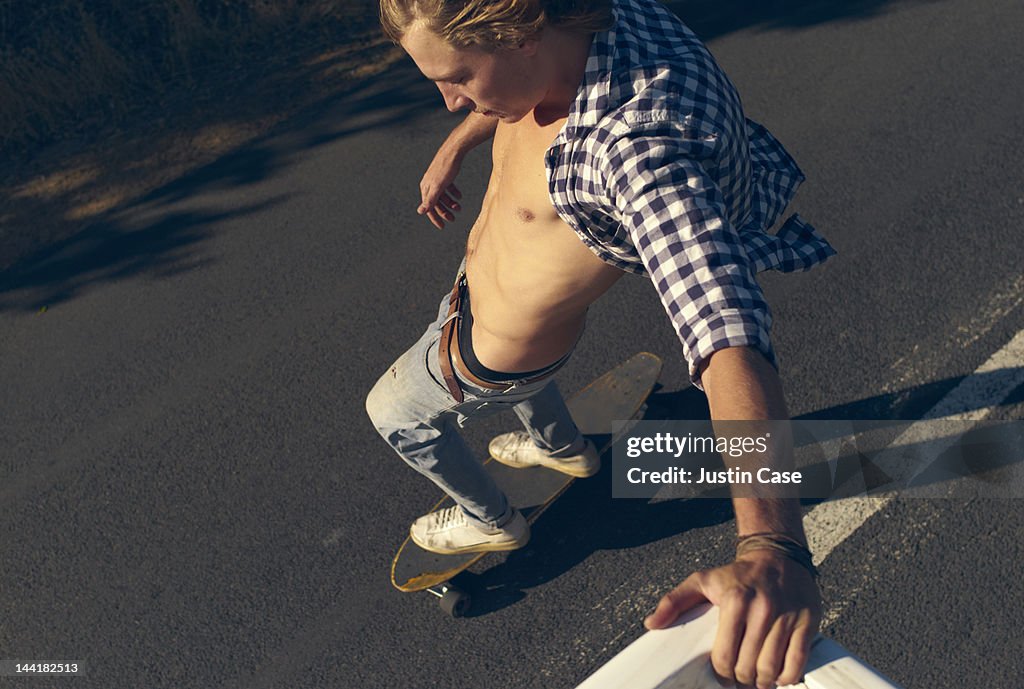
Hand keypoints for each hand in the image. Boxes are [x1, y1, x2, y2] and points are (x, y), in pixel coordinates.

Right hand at [418, 145, 463, 229]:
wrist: (454, 149)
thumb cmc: (446, 168)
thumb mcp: (438, 186)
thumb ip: (430, 200)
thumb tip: (420, 212)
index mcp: (426, 187)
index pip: (429, 207)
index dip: (435, 218)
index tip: (443, 226)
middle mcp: (429, 183)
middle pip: (436, 202)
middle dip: (444, 212)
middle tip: (453, 219)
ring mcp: (437, 178)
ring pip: (443, 195)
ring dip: (450, 203)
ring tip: (459, 208)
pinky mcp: (444, 174)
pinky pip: (448, 187)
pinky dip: (453, 193)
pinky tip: (459, 196)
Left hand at [645, 550, 820, 687]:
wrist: (777, 557)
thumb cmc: (737, 575)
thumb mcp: (702, 581)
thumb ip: (674, 602)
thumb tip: (651, 624)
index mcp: (734, 602)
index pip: (724, 657)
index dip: (721, 674)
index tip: (722, 675)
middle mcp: (762, 610)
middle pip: (747, 668)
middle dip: (741, 680)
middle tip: (739, 679)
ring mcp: (787, 617)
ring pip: (771, 670)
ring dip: (762, 683)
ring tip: (756, 679)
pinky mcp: (807, 623)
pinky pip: (796, 664)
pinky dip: (786, 677)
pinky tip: (777, 674)